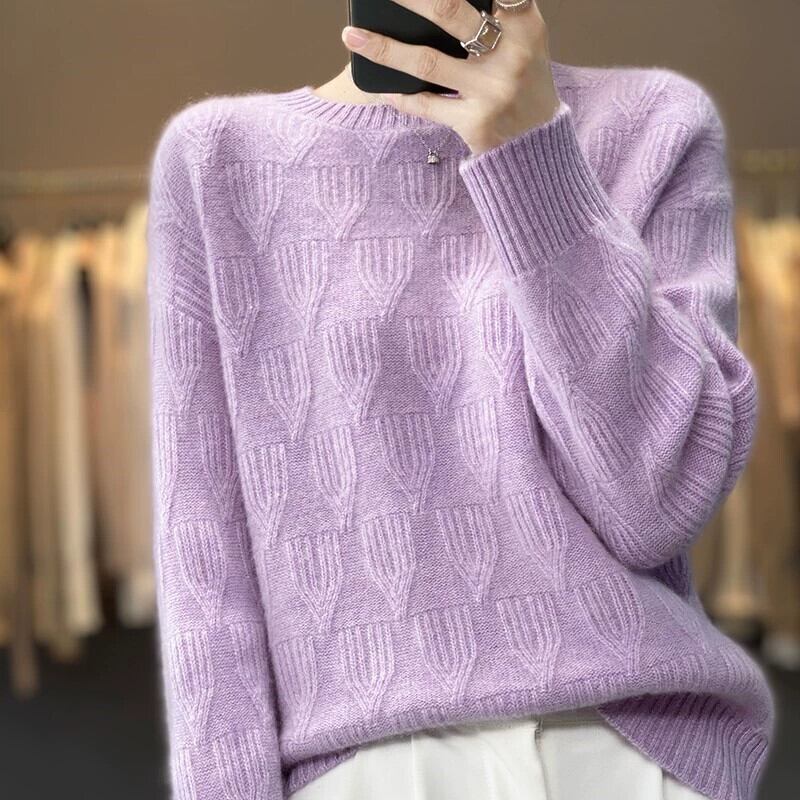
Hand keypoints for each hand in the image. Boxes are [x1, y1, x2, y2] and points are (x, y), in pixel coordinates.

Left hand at [341, 0, 560, 155]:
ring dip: (384, 48)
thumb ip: (498, 17)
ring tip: (352, 36)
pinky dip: (399, 96)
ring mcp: (491, 92)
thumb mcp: (525, 44)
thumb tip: (433, 7)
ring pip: (427, 62)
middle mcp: (511, 57)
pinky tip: (378, 88)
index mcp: (526, 28)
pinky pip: (426, 105)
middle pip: (450, 11)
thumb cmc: (524, 85)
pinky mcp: (474, 123)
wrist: (538, 147)